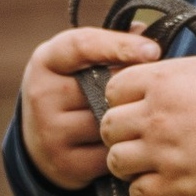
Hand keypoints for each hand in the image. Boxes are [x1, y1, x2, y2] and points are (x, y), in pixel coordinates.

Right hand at [18, 28, 143, 191]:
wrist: (41, 142)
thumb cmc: (73, 90)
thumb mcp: (78, 62)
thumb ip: (109, 45)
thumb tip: (145, 33)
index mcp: (46, 61)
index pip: (82, 46)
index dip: (120, 46)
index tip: (154, 50)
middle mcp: (41, 94)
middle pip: (104, 88)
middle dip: (131, 89)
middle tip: (154, 91)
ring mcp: (50, 131)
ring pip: (110, 123)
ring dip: (132, 120)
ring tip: (145, 116)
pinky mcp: (65, 163)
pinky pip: (111, 153)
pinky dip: (127, 147)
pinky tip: (135, 142)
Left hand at [98, 53, 195, 195]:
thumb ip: (171, 76)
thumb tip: (150, 83)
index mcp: (161, 81)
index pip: (113, 90)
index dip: (122, 100)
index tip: (136, 107)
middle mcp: (155, 116)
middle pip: (109, 127)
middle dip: (120, 133)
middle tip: (140, 138)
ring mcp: (164, 153)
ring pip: (116, 161)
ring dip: (128, 163)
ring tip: (148, 163)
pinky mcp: (177, 186)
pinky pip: (139, 193)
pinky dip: (145, 190)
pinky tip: (163, 183)